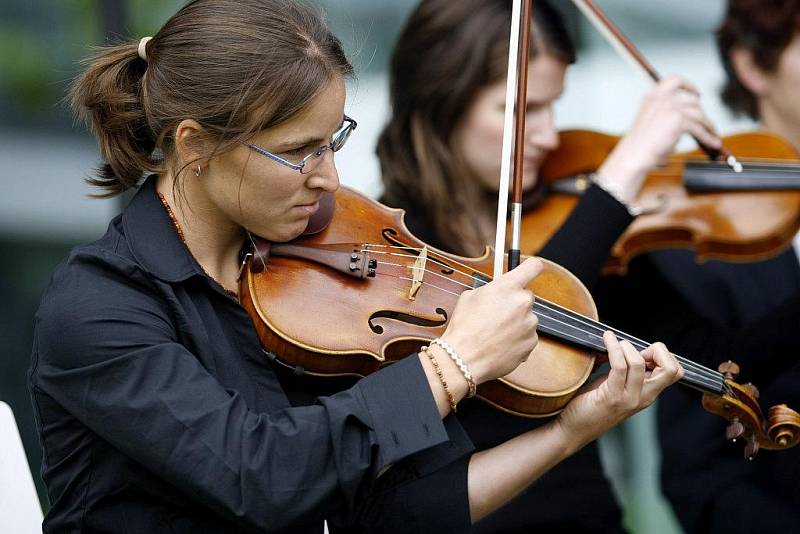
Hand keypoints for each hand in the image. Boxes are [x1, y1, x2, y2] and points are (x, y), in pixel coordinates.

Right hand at [441, 257, 542, 383]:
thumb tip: (496, 291)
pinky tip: (500, 344)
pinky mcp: (531, 342)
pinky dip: (517, 339)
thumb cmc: (464, 327)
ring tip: (495, 333)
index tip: (530, 270)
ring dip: (516, 322)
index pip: (533, 267)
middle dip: (514, 302)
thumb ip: (490, 290)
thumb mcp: (469, 297)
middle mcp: (523, 302)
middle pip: (526, 296)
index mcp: (508, 287)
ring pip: (527, 318)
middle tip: (497, 313)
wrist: (464, 358)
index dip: (531, 267)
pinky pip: (527, 336)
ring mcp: (530, 323)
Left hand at [554, 331, 682, 449]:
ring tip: (614, 343)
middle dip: (657, 350)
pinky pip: (619, 366)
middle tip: (634, 349)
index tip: (642, 351)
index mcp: (648, 394)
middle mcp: (644, 398)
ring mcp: (629, 399)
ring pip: (639, 363)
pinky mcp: (612, 397)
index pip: (675, 372)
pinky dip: (613, 347)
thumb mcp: (615, 383)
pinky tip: (607, 339)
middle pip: (671, 369)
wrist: (574, 429)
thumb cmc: (591, 404)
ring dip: (625, 346)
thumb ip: (626, 369)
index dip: (662, 355)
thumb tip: (624, 343)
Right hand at [595, 76, 721, 203]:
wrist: (634, 155)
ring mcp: (671, 108)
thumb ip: (668, 112)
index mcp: (652, 96)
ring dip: (709, 126)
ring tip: (714, 135)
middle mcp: (662, 98)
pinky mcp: (679, 120)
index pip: (675, 81)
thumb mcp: (653, 120)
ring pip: (699, 114)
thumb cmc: (641, 144)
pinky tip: (712, 143)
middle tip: (707, 124)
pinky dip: (708, 136)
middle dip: (701, 114)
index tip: (698, 93)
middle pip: (692, 101)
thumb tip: (691, 115)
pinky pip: (699, 128)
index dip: (689, 86)